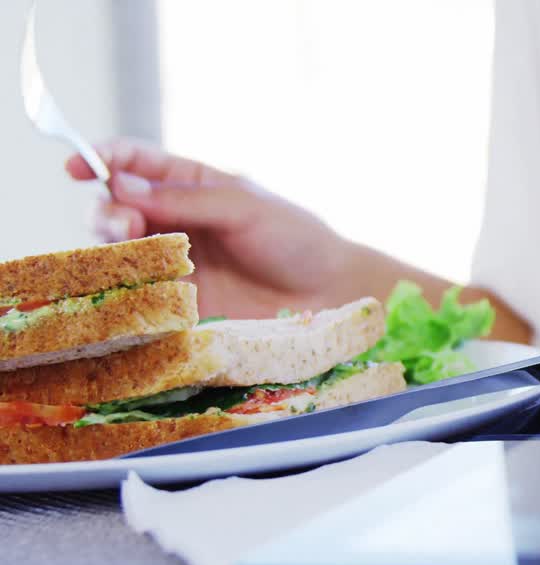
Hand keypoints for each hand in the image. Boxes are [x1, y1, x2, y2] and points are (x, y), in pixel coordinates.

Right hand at [67, 138, 358, 317]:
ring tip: (133, 248)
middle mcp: (176, 218)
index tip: (76, 167)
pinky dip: (125, 284)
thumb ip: (184, 199)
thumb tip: (121, 185)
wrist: (328, 293)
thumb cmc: (296, 240)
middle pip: (115, 205)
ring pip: (118, 247)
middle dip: (106, 209)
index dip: (100, 158)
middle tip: (126, 224)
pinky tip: (134, 283)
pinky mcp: (179, 297)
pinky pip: (137, 289)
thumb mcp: (244, 208)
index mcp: (192, 183)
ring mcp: (176, 258)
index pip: (134, 161)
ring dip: (112, 244)